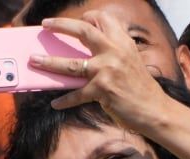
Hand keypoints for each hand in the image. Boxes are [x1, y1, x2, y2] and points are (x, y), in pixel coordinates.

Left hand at [28, 11, 167, 130]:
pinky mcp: (102, 91)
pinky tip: (56, 104)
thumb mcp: (131, 61)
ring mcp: (107, 71)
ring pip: (71, 64)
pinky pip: (76, 95)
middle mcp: (115, 52)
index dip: (88, 17)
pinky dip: (65, 101)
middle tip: (45, 24)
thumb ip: (113, 52)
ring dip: (49, 62)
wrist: (154, 109)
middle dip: (61, 25)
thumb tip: (86, 51)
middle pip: (83, 31)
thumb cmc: (139, 87)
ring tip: (34, 60)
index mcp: (123, 43)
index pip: (104, 19)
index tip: (77, 19)